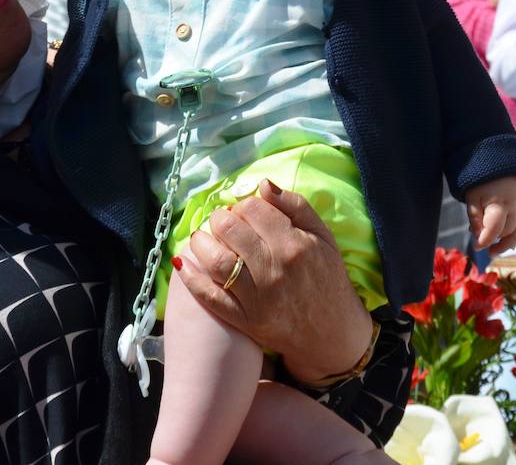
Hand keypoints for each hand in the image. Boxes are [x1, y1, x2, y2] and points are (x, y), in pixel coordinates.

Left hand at [177, 178, 372, 383]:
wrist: (332, 332)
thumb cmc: (327, 278)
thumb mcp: (323, 236)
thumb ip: (295, 205)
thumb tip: (263, 184)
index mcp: (294, 244)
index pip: (251, 208)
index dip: (242, 204)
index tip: (243, 212)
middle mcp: (274, 269)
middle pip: (229, 229)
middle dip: (219, 219)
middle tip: (222, 223)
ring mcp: (257, 297)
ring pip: (215, 260)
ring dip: (201, 243)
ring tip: (202, 239)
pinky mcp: (245, 320)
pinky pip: (210, 297)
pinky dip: (191, 278)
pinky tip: (183, 263)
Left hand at [465, 175, 515, 253]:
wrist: (500, 164)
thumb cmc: (482, 181)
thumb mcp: (472, 197)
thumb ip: (475, 218)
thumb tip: (477, 238)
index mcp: (500, 203)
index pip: (495, 229)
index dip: (485, 240)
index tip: (475, 247)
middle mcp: (515, 207)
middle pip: (507, 232)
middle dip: (495, 243)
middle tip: (483, 249)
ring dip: (508, 244)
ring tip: (494, 251)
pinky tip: (509, 243)